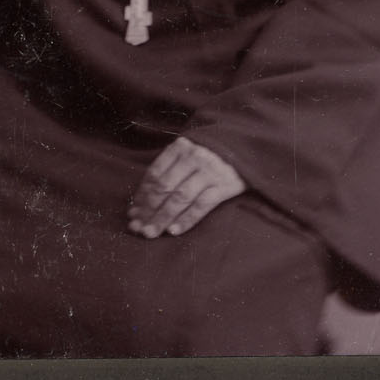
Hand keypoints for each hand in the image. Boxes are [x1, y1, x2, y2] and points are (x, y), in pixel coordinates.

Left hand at [128, 137, 244, 237]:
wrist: (247, 147)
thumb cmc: (210, 154)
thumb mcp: (189, 152)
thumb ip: (169, 170)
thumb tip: (141, 200)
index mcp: (180, 147)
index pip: (155, 174)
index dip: (142, 196)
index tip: (133, 213)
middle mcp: (194, 157)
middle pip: (165, 187)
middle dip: (149, 210)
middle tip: (138, 228)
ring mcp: (210, 171)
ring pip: (180, 198)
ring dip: (163, 217)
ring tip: (151, 232)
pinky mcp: (225, 185)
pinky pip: (202, 205)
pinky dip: (186, 219)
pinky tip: (174, 231)